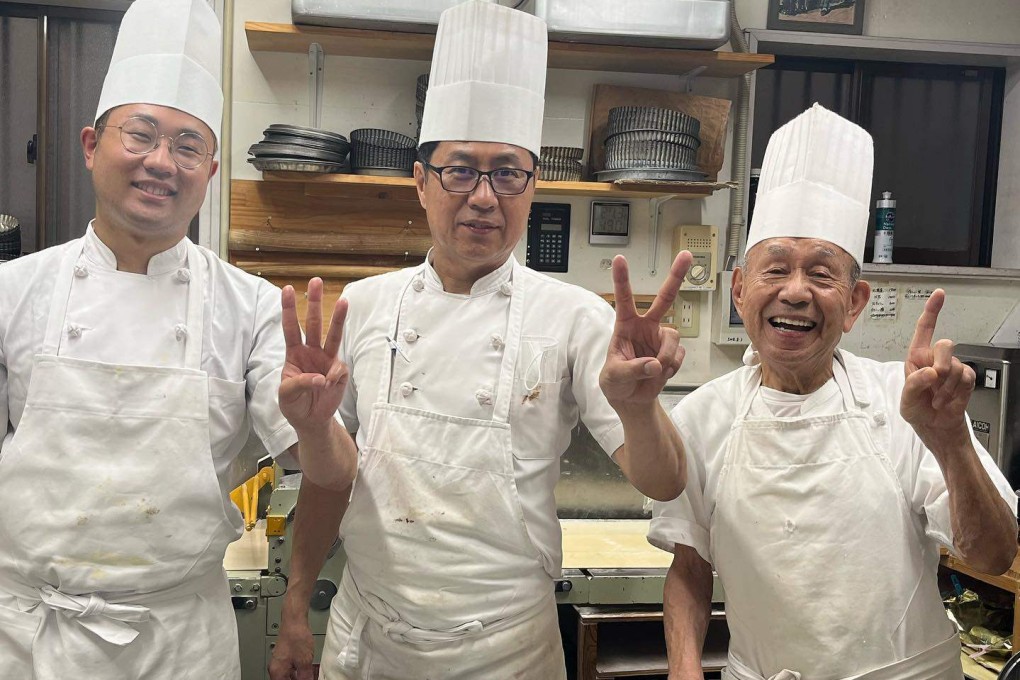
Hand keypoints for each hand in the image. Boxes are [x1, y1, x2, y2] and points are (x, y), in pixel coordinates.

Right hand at [267, 618, 315, 679]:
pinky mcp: (283, 656)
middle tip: (307, 678)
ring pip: (287, 676)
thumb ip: (305, 677)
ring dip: (297, 678)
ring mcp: (278, 662)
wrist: (294, 621)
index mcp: (277, 672)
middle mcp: (275, 668)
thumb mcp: (304, 662)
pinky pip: (288, 669)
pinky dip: (296, 672)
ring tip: (307, 676)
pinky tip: (305, 671)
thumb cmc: (296, 637)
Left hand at [279, 278, 348, 433]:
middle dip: (314, 302)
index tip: (287, 289)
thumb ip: (299, 383)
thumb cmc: (294, 404)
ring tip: (343, 301)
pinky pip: (339, 369)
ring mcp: (326, 360)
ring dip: (338, 318)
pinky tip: (327, 386)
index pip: (290, 328)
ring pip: (333, 335)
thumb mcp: (286, 395)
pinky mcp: (339, 372)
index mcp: (293, 354)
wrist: (311, 420)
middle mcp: (310, 352)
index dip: (288, 309)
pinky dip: (333, 377)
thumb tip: (320, 376)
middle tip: (315, 281)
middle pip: (313, 322)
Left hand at [600, 251, 692, 408]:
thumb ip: (633, 369)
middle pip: (664, 298)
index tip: (619, 259)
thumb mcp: (614, 376)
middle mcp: (646, 327)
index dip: (622, 279)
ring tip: (653, 371)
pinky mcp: (673, 353)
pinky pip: (679, 357)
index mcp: (625, 325)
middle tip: (686, 255)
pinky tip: (659, 374)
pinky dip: (670, 369)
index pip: (624, 298)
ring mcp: (661, 339)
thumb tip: (655, 364)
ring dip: (665, 356)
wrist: (631, 399)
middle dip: (676, 276)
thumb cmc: (615, 382)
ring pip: (674, 337)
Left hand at [900, 289, 975, 445]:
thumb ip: (913, 386)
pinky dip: (957, 392)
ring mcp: (951, 368)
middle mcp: (934, 359)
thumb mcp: (907, 402)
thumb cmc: (917, 411)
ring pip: (956, 365)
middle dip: (941, 364)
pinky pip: (967, 378)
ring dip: (946, 388)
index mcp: (916, 358)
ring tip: (937, 399)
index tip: (939, 294)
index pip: (924, 330)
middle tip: (934, 382)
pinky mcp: (965, 378)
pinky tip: (949, 400)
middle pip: (945, 344)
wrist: (936, 427)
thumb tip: (929, 372)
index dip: (932, 311)